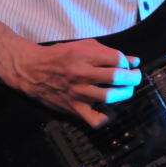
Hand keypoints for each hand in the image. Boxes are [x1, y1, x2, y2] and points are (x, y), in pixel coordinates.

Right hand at [0, 18, 140, 127]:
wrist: (31, 70)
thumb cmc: (59, 56)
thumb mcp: (83, 46)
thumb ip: (108, 52)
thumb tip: (134, 60)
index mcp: (84, 55)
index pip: (117, 58)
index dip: (126, 62)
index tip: (127, 64)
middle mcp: (82, 74)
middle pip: (117, 77)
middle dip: (132, 77)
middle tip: (134, 78)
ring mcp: (78, 92)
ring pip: (110, 96)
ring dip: (124, 94)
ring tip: (125, 91)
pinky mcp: (74, 108)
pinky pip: (95, 120)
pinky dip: (107, 118)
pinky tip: (110, 112)